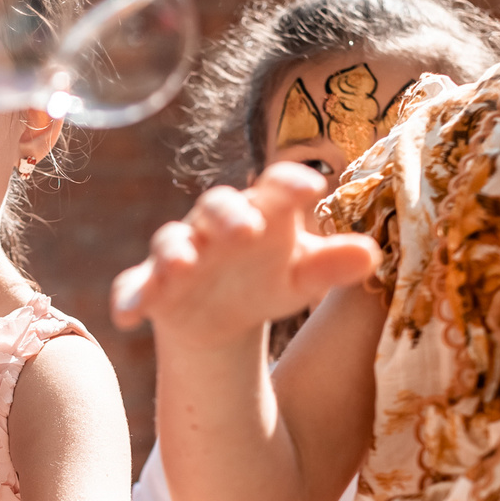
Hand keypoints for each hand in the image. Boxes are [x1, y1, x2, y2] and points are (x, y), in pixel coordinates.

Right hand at [108, 163, 375, 345]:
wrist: (223, 314)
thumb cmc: (269, 279)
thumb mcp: (304, 277)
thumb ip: (333, 265)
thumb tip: (372, 254)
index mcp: (260, 211)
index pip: (275, 187)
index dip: (289, 183)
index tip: (314, 187)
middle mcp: (215, 224)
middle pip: (217, 206)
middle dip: (229, 216)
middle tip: (249, 230)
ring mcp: (180, 252)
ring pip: (171, 242)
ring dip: (174, 252)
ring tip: (181, 267)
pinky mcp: (151, 285)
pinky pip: (134, 287)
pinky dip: (130, 299)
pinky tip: (127, 318)